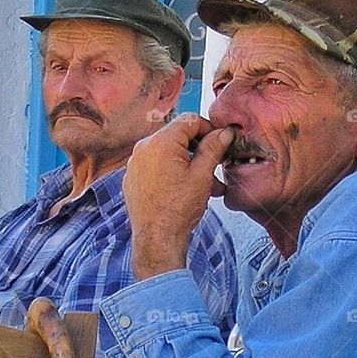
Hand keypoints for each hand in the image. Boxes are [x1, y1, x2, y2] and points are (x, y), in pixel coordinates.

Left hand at [124, 114, 234, 278]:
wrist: (157, 237)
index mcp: (161, 142)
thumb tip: (223, 133)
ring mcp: (135, 162)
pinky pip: (156, 165)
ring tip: (205, 182)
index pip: (190, 120)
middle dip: (199, 148)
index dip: (209, 129)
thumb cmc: (179, 208)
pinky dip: (172, 171)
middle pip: (177, 135)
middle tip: (215, 163)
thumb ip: (213, 148)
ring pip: (168, 152)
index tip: (220, 142)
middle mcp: (144, 147)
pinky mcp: (133, 177)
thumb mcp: (203, 175)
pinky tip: (185, 189)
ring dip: (188, 162)